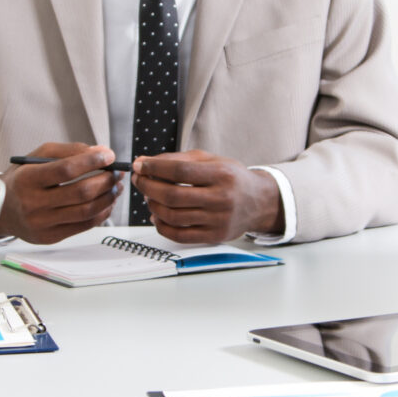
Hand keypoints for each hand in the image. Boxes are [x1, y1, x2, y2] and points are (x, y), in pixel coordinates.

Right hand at [0, 142, 119, 240]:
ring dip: (108, 197)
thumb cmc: (22, 180)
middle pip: (81, 192)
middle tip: (116, 172)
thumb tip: (99, 152)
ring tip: (115, 186)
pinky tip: (106, 202)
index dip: (91, 161)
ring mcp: (42, 223)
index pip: (65, 170)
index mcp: (27, 179)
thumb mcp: (36, 158)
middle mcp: (33, 203)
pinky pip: (84, 226)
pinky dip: (101, 213)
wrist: (2, 210)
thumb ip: (67, 151)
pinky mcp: (51, 237)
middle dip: (106, 180)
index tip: (108, 155)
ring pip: (86, 211)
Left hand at [134, 150, 281, 242]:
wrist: (258, 202)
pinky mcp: (214, 236)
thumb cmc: (231, 178)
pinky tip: (157, 215)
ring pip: (173, 216)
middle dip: (148, 187)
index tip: (139, 166)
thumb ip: (179, 160)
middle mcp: (221, 198)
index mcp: (221, 174)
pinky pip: (179, 235)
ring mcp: (218, 220)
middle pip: (173, 195)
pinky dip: (161, 226)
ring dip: (153, 205)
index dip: (154, 168)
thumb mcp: (211, 160)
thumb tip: (144, 163)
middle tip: (139, 180)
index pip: (180, 171)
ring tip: (149, 196)